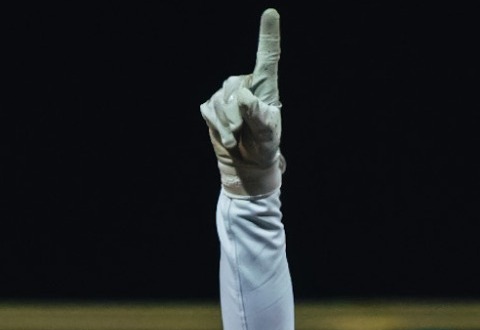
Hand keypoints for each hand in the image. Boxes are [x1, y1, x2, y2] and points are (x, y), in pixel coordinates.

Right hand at [200, 10, 282, 197]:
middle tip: (244, 133)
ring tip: (237, 137)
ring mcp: (226, 92)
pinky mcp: (211, 104)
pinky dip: (216, 128)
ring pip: (219, 103)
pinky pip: (208, 111)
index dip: (268, 34)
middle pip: (233, 90)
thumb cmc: (264, 146)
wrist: (246, 164)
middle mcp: (244, 83)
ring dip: (227, 126)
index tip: (271, 13)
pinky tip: (227, 136)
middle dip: (236, 117)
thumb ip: (258, 116)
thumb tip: (243, 95)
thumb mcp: (267, 135)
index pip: (268, 57)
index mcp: (265, 86)